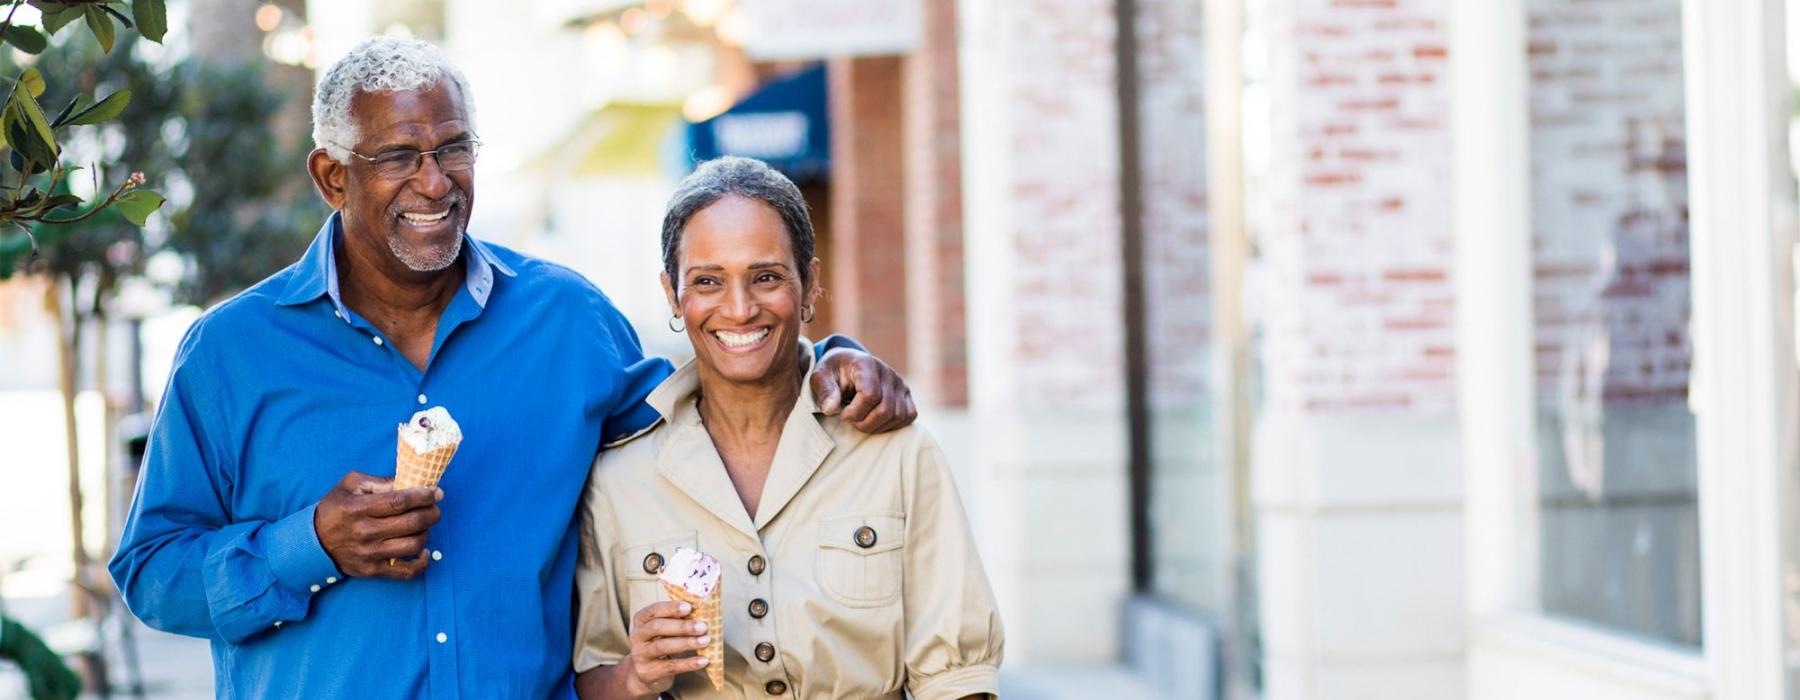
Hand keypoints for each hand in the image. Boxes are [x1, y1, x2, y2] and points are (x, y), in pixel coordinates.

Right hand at [314, 471, 441, 579]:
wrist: (312, 542)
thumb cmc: (334, 509)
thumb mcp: (350, 485)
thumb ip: (378, 481)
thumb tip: (407, 482)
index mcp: (359, 508)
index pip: (399, 501)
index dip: (423, 496)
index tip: (436, 493)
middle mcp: (365, 532)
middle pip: (411, 523)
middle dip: (431, 513)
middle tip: (434, 508)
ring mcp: (369, 554)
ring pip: (413, 545)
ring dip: (427, 533)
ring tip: (425, 525)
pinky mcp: (372, 571)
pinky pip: (406, 572)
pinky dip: (422, 562)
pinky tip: (423, 550)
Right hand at [616, 601, 710, 696]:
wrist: (645, 674)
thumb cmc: (660, 643)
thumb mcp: (664, 630)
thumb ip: (677, 620)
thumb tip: (702, 611)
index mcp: (641, 620)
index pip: (653, 610)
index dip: (671, 608)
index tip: (689, 607)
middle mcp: (637, 636)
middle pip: (657, 627)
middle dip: (681, 626)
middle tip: (702, 627)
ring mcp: (640, 655)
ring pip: (662, 647)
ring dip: (687, 643)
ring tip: (706, 641)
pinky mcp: (648, 672)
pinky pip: (670, 667)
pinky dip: (689, 663)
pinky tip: (703, 660)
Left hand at [813, 347, 916, 432]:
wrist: (847, 366)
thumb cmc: (833, 373)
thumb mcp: (820, 377)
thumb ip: (824, 391)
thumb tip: (831, 409)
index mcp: (867, 364)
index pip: (870, 395)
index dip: (855, 412)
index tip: (842, 413)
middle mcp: (888, 372)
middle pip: (885, 409)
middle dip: (864, 423)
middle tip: (851, 420)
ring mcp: (900, 383)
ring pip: (897, 416)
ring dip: (877, 426)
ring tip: (861, 421)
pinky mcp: (906, 394)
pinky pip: (909, 416)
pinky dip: (892, 425)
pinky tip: (876, 422)